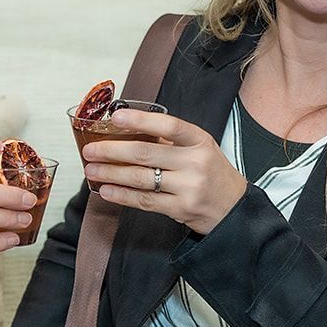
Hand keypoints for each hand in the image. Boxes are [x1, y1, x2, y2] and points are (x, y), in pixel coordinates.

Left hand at [81, 109, 246, 235]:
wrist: (235, 209)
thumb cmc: (213, 174)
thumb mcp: (201, 149)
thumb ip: (171, 140)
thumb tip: (129, 131)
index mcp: (199, 141)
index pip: (168, 125)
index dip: (140, 119)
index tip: (116, 117)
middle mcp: (195, 163)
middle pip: (145, 153)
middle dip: (111, 151)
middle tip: (91, 149)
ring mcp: (188, 187)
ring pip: (141, 178)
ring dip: (111, 173)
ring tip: (93, 170)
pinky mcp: (180, 209)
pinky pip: (144, 201)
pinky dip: (122, 195)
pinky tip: (107, 190)